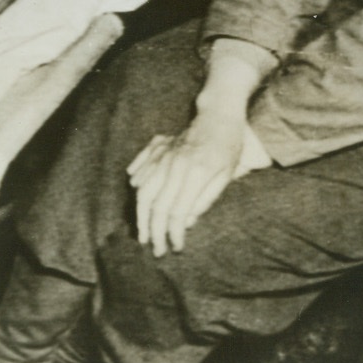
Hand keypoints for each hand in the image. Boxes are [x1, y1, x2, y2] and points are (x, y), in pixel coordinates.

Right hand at [127, 110, 264, 256]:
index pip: (176, 210)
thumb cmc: (227, 147)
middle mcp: (173, 164)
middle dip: (153, 230)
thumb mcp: (225, 175)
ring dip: (140, 214)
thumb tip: (184, 222)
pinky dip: (135, 182)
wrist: (218, 114)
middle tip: (155, 249)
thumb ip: (205, 199)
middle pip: (154, 203)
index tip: (175, 248)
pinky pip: (140, 167)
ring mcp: (162, 154)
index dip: (173, 232)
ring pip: (142, 188)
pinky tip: (136, 195)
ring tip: (142, 232)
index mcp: (194, 172)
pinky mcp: (156, 147)